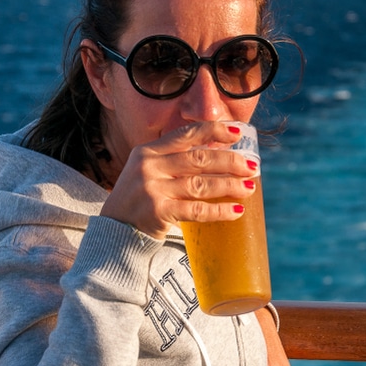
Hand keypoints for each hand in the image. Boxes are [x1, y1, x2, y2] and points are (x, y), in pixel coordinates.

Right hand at [99, 122, 258, 238]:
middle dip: (230, 162)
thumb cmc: (138, 202)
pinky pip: (197, 210)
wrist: (113, 234)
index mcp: (147, 151)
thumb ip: (173, 161)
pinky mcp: (158, 212)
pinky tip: (236, 211)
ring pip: (201, 184)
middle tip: (252, 167)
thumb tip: (218, 155)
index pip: (185, 134)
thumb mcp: (147, 172)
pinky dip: (220, 211)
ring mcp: (153, 189)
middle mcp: (149, 166)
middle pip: (199, 159)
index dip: (214, 131)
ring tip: (249, 188)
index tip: (237, 133)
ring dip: (229, 185)